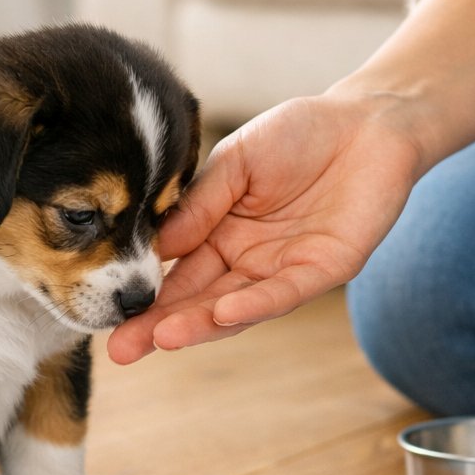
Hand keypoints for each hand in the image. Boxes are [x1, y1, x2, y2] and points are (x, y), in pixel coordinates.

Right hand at [108, 92, 424, 362]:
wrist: (367, 122)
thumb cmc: (299, 135)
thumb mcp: (236, 161)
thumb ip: (200, 203)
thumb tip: (158, 244)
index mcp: (220, 234)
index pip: (176, 274)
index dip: (146, 297)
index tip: (107, 317)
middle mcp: (248, 260)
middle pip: (199, 301)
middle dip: (159, 327)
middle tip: (121, 352)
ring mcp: (284, 269)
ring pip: (236, 306)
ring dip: (199, 324)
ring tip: (161, 338)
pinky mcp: (324, 269)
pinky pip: (284, 293)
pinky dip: (253, 305)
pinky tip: (222, 312)